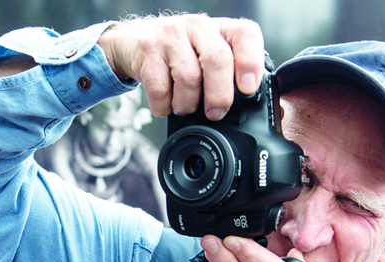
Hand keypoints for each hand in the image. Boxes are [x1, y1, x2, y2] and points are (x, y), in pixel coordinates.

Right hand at [97, 14, 265, 120]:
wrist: (134, 41)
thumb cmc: (180, 53)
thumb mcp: (207, 54)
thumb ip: (228, 72)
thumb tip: (245, 106)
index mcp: (220, 27)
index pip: (245, 34)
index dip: (250, 62)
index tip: (248, 89)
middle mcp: (197, 26)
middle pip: (217, 60)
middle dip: (219, 95)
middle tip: (215, 112)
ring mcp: (170, 35)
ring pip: (189, 78)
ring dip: (187, 104)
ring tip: (185, 105)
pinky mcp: (148, 49)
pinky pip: (160, 89)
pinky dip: (164, 106)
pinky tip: (166, 103)